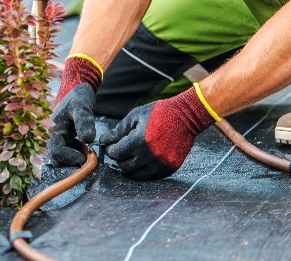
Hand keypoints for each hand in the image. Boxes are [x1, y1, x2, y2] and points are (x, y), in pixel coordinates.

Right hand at [47, 55, 102, 166]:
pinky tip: (87, 150)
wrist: (77, 89)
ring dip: (74, 160)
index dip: (68, 158)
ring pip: (62, 158)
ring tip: (88, 155)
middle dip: (71, 164)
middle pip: (57, 159)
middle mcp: (54, 137)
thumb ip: (85, 122)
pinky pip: (68, 153)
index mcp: (54, 130)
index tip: (83, 159)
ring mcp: (59, 139)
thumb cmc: (78, 96)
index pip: (56, 152)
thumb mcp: (82, 107)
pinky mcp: (66, 140)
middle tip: (87, 161)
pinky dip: (77, 155)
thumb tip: (88, 139)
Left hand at [99, 85, 217, 179]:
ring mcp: (160, 164)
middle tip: (122, 150)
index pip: (115, 154)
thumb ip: (118, 131)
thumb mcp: (135, 116)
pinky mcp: (169, 168)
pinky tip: (144, 160)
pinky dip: (144, 171)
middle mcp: (149, 156)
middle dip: (120, 159)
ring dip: (131, 167)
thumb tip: (103, 140)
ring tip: (132, 155)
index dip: (111, 149)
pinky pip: (151, 177)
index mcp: (138, 142)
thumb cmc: (158, 113)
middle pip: (124, 167)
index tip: (112, 145)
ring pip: (137, 175)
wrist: (186, 117)